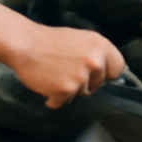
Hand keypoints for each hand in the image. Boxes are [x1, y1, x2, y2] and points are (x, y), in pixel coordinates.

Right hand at [8, 25, 125, 108]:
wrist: (24, 44)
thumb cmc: (49, 42)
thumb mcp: (81, 39)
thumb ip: (96, 53)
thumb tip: (108, 70)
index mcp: (101, 45)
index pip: (117, 68)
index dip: (106, 73)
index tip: (96, 74)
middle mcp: (95, 61)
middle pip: (99, 84)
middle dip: (85, 82)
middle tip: (67, 70)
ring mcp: (81, 76)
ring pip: (81, 94)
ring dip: (68, 90)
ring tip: (55, 74)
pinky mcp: (67, 89)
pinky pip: (63, 102)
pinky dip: (54, 98)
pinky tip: (47, 82)